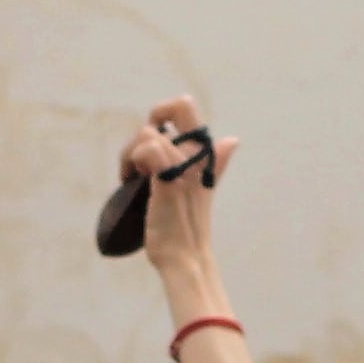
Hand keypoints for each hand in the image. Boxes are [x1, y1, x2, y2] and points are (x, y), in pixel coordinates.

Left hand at [121, 99, 236, 280]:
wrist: (184, 257)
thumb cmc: (186, 225)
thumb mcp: (200, 188)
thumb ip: (215, 163)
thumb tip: (232, 140)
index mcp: (205, 153)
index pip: (185, 105)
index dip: (164, 112)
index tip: (154, 139)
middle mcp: (198, 155)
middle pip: (177, 105)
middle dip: (153, 121)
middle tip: (142, 153)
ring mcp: (185, 167)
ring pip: (148, 133)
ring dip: (130, 154)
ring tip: (131, 178)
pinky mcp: (169, 180)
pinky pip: (148, 149)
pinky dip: (133, 161)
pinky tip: (131, 180)